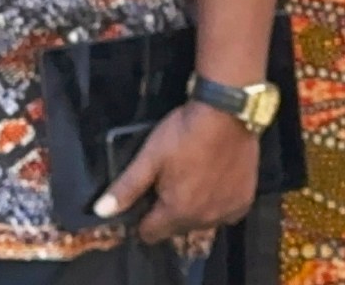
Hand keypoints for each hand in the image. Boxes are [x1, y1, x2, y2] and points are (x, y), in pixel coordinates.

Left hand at [92, 101, 257, 243]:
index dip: (143, 216)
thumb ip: (126, 187)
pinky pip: (225, 213)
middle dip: (169, 211)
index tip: (147, 195)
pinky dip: (218, 203)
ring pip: (201, 221)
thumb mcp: (150, 157)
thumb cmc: (185, 133)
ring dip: (195, 208)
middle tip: (171, 179)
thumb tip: (100, 212)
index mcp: (176, 212)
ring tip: (194, 177)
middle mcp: (203, 219)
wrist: (228, 111)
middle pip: (176, 228)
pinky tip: (215, 182)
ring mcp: (227, 211)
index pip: (149, 233)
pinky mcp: (245, 200)